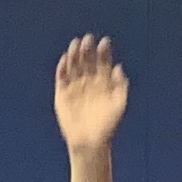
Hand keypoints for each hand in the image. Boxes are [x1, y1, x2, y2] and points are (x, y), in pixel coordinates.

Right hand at [52, 35, 129, 153]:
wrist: (90, 142)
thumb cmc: (107, 125)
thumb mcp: (118, 104)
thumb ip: (120, 86)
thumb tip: (118, 67)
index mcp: (103, 81)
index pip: (103, 62)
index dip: (104, 51)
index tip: (104, 42)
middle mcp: (88, 81)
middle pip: (87, 60)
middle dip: (87, 49)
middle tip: (88, 39)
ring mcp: (75, 86)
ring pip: (74, 65)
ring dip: (74, 54)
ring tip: (75, 44)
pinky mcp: (62, 94)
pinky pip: (61, 77)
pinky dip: (62, 68)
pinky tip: (65, 59)